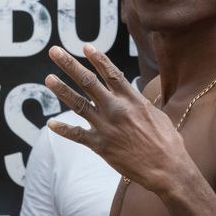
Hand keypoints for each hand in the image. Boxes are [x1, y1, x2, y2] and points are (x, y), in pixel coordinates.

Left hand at [44, 45, 189, 192]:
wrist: (167, 169)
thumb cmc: (167, 141)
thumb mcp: (156, 113)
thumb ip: (138, 101)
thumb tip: (129, 91)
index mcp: (132, 99)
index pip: (111, 73)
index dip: (97, 59)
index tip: (86, 47)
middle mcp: (116, 109)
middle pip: (88, 81)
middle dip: (69, 65)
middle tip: (54, 52)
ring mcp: (105, 126)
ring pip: (78, 103)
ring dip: (62, 90)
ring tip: (48, 79)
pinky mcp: (99, 145)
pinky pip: (76, 134)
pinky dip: (63, 129)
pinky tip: (50, 123)